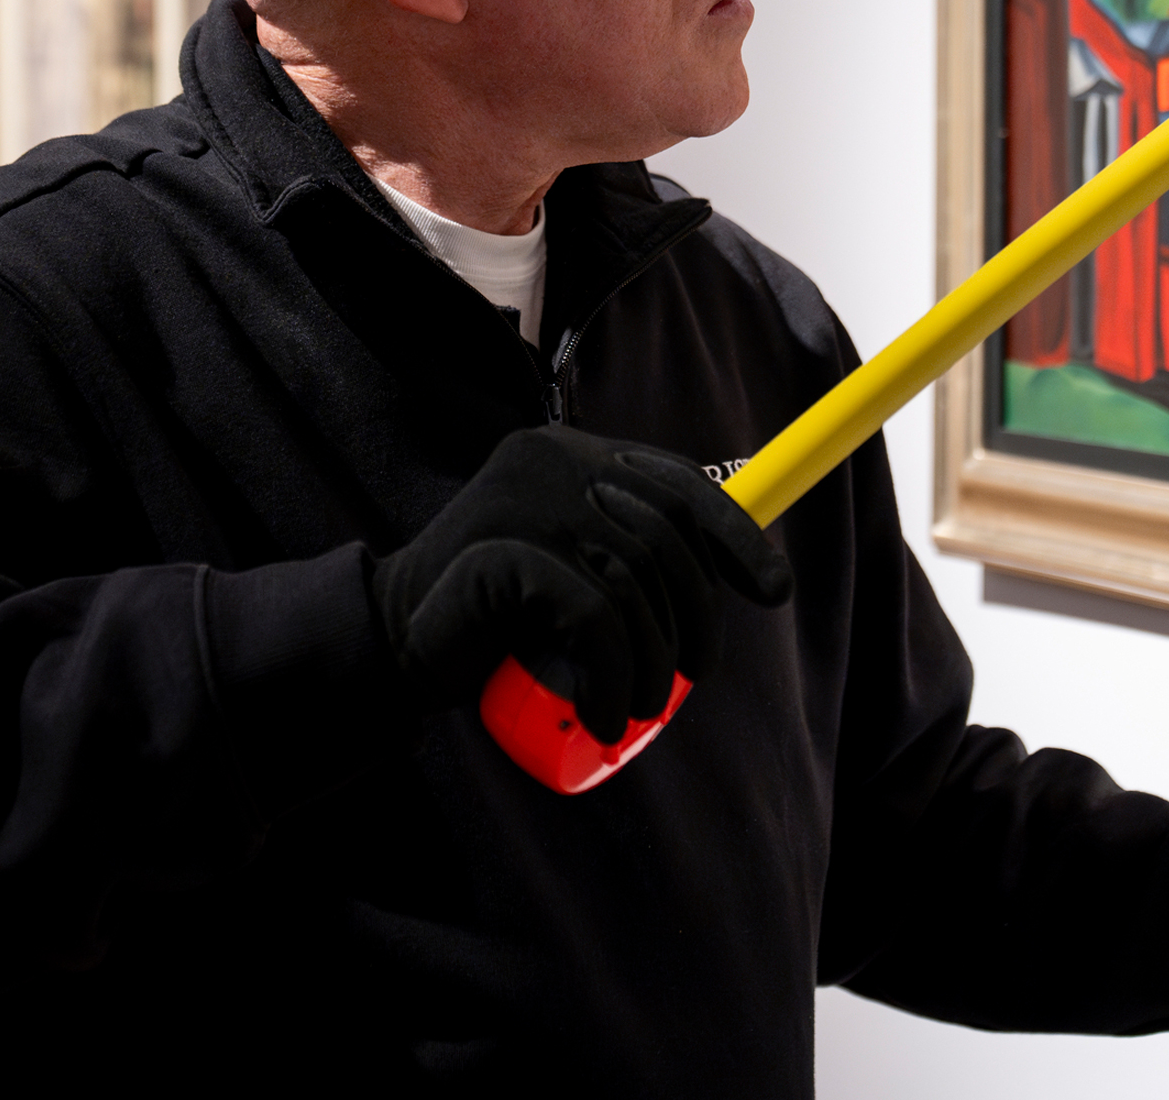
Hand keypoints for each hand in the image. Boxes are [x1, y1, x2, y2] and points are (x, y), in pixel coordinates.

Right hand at [369, 426, 793, 742]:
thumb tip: (727, 579)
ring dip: (650, 662)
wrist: (395, 639)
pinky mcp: (500, 549)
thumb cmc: (496, 618)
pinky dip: (610, 674)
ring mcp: (522, 499)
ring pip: (635, 580)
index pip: (678, 482)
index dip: (735, 536)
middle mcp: (551, 461)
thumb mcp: (576, 575)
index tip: (774, 590)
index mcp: (574, 455)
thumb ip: (628, 556)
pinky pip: (592, 615)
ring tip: (634, 709)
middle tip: (689, 677)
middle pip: (667, 533)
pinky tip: (603, 713)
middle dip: (696, 616)